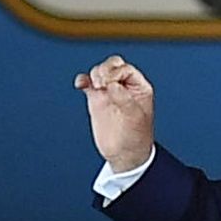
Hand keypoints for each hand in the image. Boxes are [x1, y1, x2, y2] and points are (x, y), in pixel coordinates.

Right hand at [79, 56, 155, 172]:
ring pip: (99, 72)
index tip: (110, 85)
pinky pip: (88, 83)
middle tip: (101, 83)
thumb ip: (124, 99)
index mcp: (139, 88)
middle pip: (112, 66)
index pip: (126, 69)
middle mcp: (124, 87)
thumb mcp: (135, 117)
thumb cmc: (137, 137)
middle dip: (104, 70)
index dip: (116, 73)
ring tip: (96, 87)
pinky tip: (81, 84)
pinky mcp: (97, 100)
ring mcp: (109, 92)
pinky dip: (83, 80)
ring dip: (94, 74)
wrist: (125, 154)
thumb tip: (113, 85)